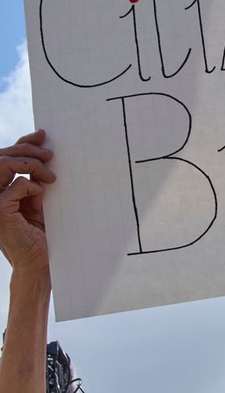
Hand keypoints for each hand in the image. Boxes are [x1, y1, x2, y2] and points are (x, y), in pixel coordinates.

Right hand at [0, 130, 55, 275]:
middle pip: (3, 157)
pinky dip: (33, 186)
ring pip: (4, 165)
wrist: (39, 259)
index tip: (42, 134)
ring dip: (31, 164)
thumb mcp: (37, 197)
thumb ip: (34, 177)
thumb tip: (44, 149)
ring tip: (50, 174)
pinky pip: (17, 185)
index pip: (4, 156)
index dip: (22, 142)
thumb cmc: (40, 230)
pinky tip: (41, 196)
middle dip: (29, 150)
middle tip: (51, 154)